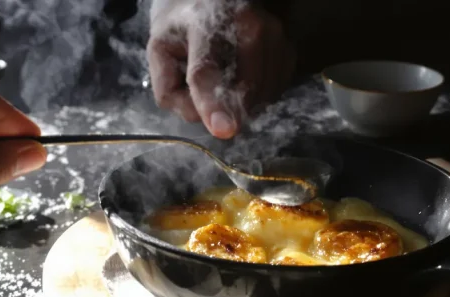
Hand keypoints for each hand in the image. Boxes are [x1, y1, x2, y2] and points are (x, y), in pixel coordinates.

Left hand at [147, 0, 295, 138]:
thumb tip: (199, 119)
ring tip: (225, 78)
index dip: (213, 103)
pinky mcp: (288, 50)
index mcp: (205, 24)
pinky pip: (273, 93)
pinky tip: (243, 80)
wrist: (214, 3)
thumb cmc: (182, 30)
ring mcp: (274, 37)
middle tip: (207, 91)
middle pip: (242, 91)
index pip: (207, 71)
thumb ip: (168, 90)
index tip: (223, 130)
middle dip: (223, 107)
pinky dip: (256, 97)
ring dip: (239, 104)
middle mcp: (248, 26)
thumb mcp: (160, 53)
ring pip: (259, 97)